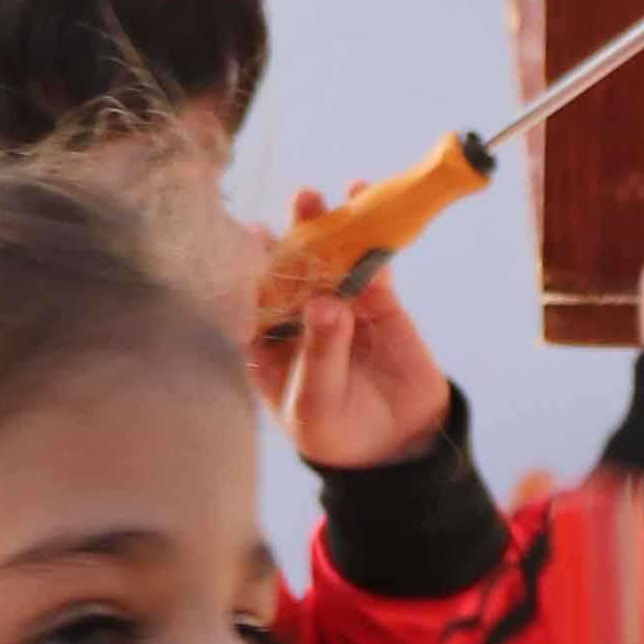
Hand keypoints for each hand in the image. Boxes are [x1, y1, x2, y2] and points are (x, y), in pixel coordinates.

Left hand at [263, 199, 458, 471]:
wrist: (398, 444)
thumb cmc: (337, 433)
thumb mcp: (318, 403)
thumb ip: (320, 354)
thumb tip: (326, 303)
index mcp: (265, 344)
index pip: (249, 300)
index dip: (245, 268)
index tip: (246, 239)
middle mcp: (296, 317)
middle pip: (285, 269)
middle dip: (284, 237)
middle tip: (287, 209)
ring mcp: (337, 304)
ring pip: (325, 259)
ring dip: (320, 226)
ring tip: (313, 198)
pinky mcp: (376, 301)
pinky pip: (370, 264)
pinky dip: (367, 235)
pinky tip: (362, 201)